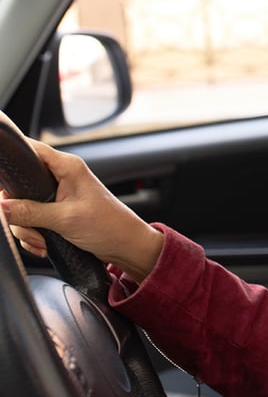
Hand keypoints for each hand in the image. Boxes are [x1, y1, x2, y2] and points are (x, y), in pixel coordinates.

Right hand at [0, 140, 162, 281]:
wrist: (126, 246)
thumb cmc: (109, 226)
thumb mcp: (65, 219)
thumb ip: (30, 212)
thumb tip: (2, 207)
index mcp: (67, 167)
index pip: (30, 149)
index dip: (12, 163)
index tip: (3, 185)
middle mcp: (61, 176)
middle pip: (19, 186)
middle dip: (19, 213)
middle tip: (31, 228)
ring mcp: (58, 195)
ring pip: (22, 207)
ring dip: (27, 228)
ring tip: (42, 241)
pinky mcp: (56, 212)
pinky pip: (31, 220)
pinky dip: (33, 235)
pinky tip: (44, 245)